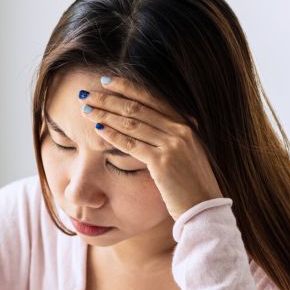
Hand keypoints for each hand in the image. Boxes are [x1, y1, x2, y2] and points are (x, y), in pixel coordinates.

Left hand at [77, 75, 223, 219]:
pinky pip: (132, 145)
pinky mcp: (163, 163)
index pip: (151, 98)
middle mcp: (180, 130)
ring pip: (132, 123)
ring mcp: (173, 145)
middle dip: (109, 98)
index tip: (106, 80)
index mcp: (186, 124)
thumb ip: (169, 136)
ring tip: (86, 109)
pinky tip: (97, 129)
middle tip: (87, 93)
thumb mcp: (185, 153)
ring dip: (105, 114)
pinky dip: (112, 135)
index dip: (127, 87)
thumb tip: (147, 125)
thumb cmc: (190, 184)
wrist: (204, 209)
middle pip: (137, 107)